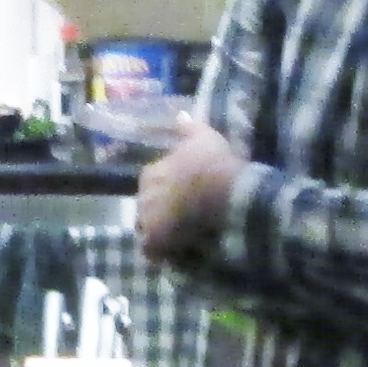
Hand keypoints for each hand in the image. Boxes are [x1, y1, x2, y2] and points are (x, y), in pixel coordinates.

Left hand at [133, 115, 245, 260]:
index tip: (182, 194)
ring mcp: (148, 220)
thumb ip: (188, 127)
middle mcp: (143, 197)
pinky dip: (160, 251)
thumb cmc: (213, 163)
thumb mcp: (204, 138)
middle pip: (147, 207)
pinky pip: (151, 251)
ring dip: (159, 231)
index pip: (150, 183)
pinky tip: (175, 250)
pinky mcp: (155, 242)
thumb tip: (180, 114)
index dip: (166, 189)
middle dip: (160, 211)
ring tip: (179, 236)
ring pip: (147, 229)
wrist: (224, 192)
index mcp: (150, 174)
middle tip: (182, 216)